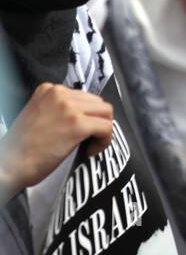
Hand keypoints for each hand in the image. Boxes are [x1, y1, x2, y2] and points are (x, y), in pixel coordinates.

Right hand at [0, 84, 112, 202]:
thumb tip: (83, 116)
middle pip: (97, 102)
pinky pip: (107, 127)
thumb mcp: (38, 115)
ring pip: (106, 112)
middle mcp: (60, 93)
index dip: (85, 115)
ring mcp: (69, 107)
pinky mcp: (78, 125)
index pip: (82, 96)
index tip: (78, 132)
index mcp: (48, 89)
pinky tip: (91, 151)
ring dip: (103, 130)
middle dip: (97, 121)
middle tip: (87, 140)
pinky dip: (105, 140)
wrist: (9, 164)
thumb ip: (58, 109)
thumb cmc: (22, 148)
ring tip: (90, 145)